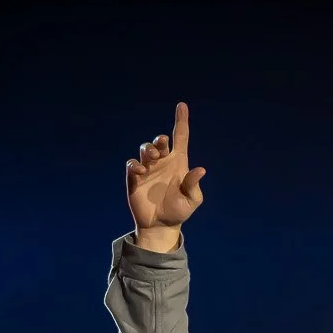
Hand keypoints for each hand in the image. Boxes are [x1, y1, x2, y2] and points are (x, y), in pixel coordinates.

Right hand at [125, 102, 205, 248]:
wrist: (161, 226)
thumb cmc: (179, 211)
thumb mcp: (192, 201)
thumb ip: (194, 185)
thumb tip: (201, 170)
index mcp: (178, 163)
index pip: (180, 137)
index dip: (181, 121)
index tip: (182, 106)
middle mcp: (162, 163)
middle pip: (159, 142)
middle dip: (159, 140)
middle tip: (161, 145)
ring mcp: (148, 169)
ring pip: (145, 149)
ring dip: (148, 150)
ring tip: (152, 158)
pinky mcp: (135, 178)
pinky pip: (132, 164)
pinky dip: (135, 164)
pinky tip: (141, 171)